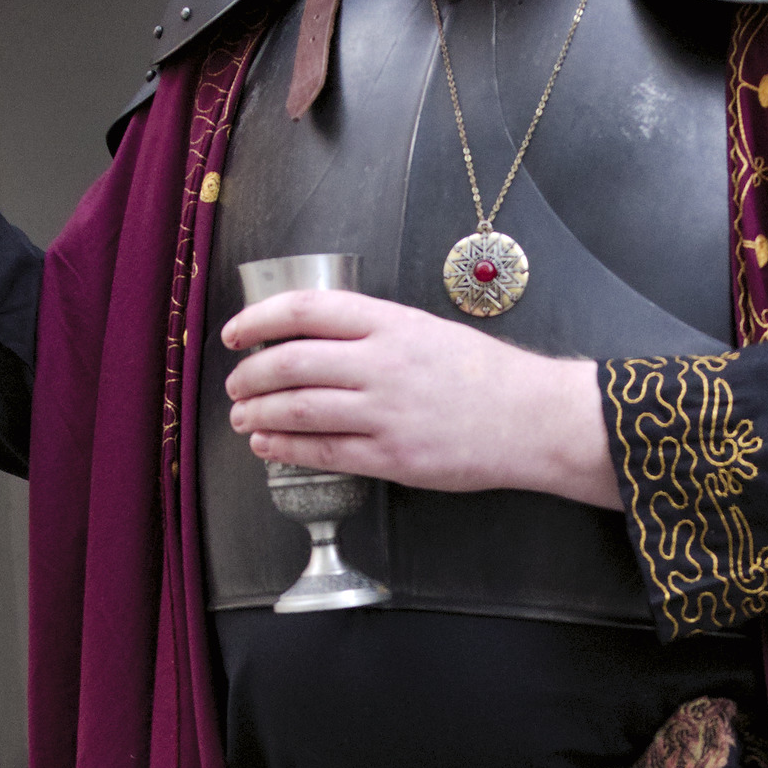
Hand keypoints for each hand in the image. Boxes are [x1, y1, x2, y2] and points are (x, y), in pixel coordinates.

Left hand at [222, 289, 620, 503]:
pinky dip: (286, 447)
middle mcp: (383, 363)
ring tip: (242, 417)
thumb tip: (313, 340)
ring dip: (259, 413)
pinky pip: (323, 451)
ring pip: (300, 408)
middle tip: (235, 385)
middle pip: (291, 361)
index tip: (235, 333)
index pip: (306, 310)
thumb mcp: (426, 330)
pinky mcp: (393, 457)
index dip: (258, 319)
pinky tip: (268, 444)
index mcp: (391, 323)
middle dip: (250, 375)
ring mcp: (386, 412)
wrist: (532, 418)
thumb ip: (373, 332)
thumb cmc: (483, 374)